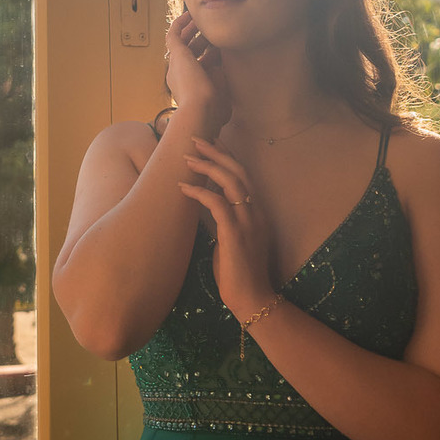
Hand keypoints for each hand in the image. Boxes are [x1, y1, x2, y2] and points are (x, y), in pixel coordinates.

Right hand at [165, 10, 231, 133]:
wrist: (200, 111)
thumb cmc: (213, 111)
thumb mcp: (221, 97)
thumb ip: (222, 84)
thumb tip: (224, 71)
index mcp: (189, 88)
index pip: (199, 66)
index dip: (211, 55)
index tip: (223, 49)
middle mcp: (179, 75)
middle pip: (190, 52)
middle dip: (202, 40)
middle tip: (214, 31)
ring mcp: (176, 65)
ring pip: (181, 42)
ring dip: (191, 29)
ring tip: (201, 18)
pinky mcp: (176, 55)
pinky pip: (174, 35)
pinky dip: (180, 24)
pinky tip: (189, 14)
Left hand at [178, 136, 274, 319]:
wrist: (253, 298)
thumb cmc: (238, 272)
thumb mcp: (231, 239)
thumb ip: (222, 220)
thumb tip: (203, 205)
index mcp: (257, 212)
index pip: (244, 175)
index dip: (227, 156)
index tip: (210, 143)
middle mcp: (256, 212)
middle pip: (238, 171)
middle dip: (216, 152)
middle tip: (196, 140)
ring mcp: (248, 221)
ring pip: (230, 181)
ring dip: (207, 166)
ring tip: (187, 158)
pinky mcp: (235, 233)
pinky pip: (217, 203)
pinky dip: (199, 192)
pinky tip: (183, 188)